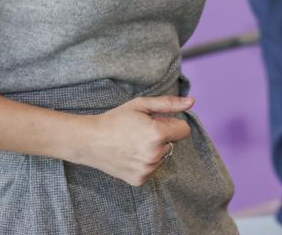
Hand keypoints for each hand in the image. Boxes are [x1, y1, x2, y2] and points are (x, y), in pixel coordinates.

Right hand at [76, 95, 193, 185]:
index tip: (158, 122)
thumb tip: (192, 102)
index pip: (184, 130)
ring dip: (154, 150)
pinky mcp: (139, 180)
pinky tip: (130, 155)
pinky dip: (145, 162)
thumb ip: (169, 104)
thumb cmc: (116, 119)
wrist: (89, 141)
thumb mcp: (142, 105)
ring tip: (133, 143)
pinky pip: (153, 168)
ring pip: (163, 156)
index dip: (172, 124)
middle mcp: (154, 155)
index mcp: (157, 135)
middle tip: (140, 132)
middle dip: (161, 137)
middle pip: (172, 143)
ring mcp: (147, 170)